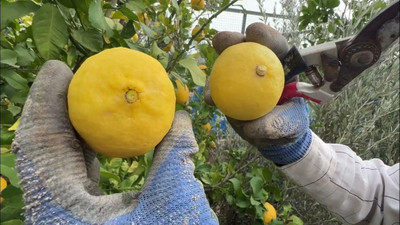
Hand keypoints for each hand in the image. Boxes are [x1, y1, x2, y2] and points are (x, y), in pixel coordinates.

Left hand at [12, 61, 217, 224]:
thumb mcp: (173, 205)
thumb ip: (175, 158)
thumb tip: (180, 119)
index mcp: (59, 211)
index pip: (38, 144)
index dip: (44, 101)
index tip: (59, 69)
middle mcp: (57, 212)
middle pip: (47, 148)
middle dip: (61, 107)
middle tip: (80, 75)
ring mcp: (71, 214)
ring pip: (64, 160)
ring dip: (77, 126)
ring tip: (94, 97)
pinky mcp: (88, 217)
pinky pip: (81, 173)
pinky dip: (92, 149)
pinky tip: (107, 134)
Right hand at [207, 23, 311, 164]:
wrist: (275, 134)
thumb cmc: (290, 124)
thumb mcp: (290, 125)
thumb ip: (275, 124)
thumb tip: (250, 128)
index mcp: (283, 65)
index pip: (276, 46)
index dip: (265, 36)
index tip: (253, 33)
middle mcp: (261, 65)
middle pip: (246, 47)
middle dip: (232, 40)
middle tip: (221, 41)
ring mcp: (243, 75)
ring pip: (228, 62)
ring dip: (217, 63)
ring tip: (211, 71)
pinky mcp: (230, 87)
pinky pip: (218, 86)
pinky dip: (212, 91)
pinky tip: (209, 99)